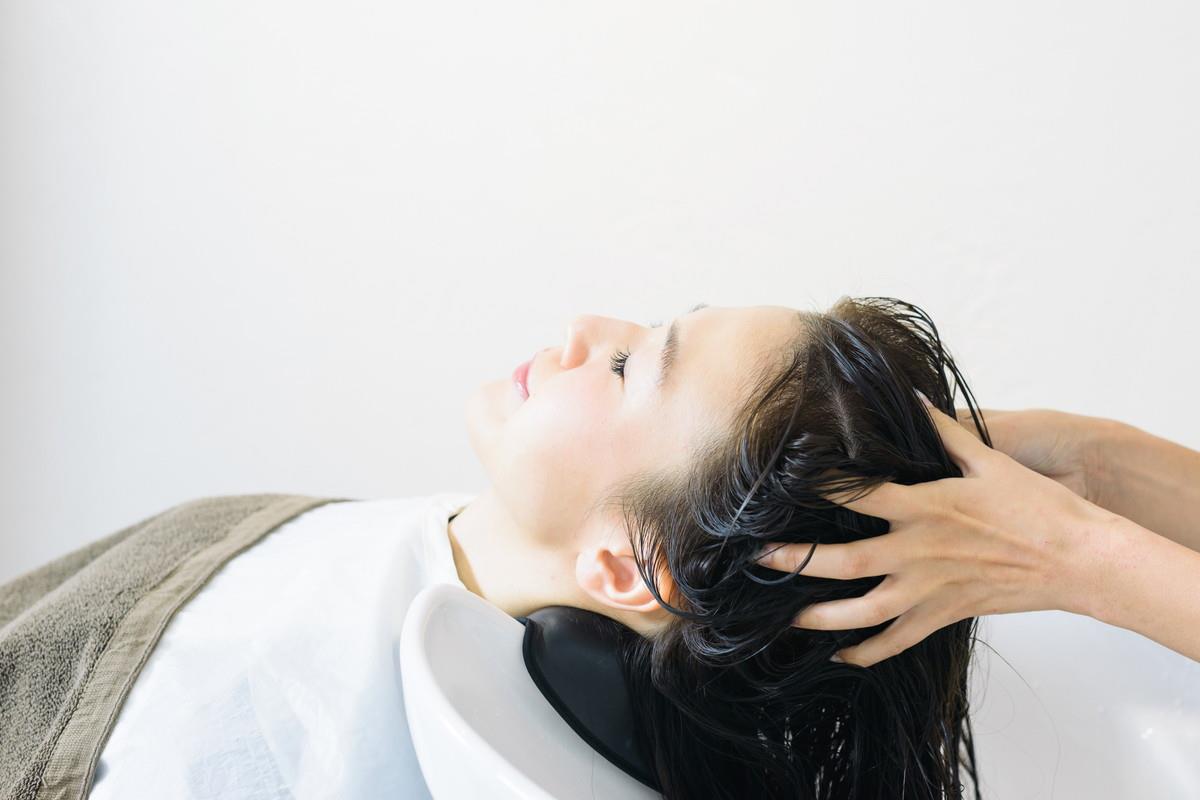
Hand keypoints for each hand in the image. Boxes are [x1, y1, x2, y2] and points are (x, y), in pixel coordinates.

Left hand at [754, 395, 1118, 667]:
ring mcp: (930, 588)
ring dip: (821, 617)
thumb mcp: (987, 460)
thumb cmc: (1035, 506)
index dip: (819, 486)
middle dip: (797, 561)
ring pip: (864, 612)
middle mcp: (919, 551)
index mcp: (925, 507)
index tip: (784, 480)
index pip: (859, 494)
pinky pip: (897, 641)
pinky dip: (868, 652)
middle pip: (845, 560)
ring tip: (785, 620)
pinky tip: (841, 655)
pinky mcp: (944, 614)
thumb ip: (944, 430)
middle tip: (759, 561)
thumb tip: (913, 395)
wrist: (1077, 558)